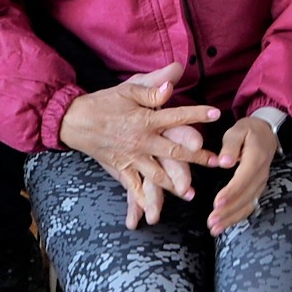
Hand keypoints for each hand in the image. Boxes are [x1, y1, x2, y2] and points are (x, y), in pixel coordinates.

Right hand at [59, 61, 220, 227]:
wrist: (74, 121)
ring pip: (157, 175)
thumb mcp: (128, 89)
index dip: (197, 115)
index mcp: (145, 120)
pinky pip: (133, 188)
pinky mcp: (120, 169)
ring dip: (174, 184)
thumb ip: (153, 86)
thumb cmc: (104, 102)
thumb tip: (174, 78)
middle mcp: (141, 141)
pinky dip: (143, 200)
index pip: (176, 117)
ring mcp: (131, 158)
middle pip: (173, 151)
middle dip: (197, 158)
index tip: (216, 115)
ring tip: (191, 193)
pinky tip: (153, 212)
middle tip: (216, 162)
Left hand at [207, 116, 279, 235]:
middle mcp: (261, 174)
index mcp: (256, 158)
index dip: (231, 192)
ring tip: (214, 229)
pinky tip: (223, 225)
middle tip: (211, 222)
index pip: (244, 179)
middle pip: (246, 196)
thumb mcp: (238, 130)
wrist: (267, 133)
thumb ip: (230, 145)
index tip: (217, 203)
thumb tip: (224, 162)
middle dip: (228, 211)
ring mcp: (261, 183)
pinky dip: (237, 217)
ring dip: (231, 218)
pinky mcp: (258, 189)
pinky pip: (249, 206)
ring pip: (248, 205)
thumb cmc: (248, 131)